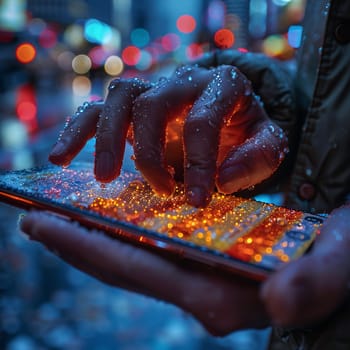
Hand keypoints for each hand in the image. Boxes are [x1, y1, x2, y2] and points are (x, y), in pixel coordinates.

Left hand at [20, 205, 349, 333]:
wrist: (342, 246)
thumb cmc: (342, 250)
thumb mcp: (340, 260)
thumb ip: (315, 283)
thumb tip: (280, 304)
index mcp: (221, 293)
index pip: (136, 268)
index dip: (85, 246)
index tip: (40, 222)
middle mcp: (200, 289)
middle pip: (122, 264)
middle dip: (75, 241)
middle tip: (33, 218)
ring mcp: (197, 276)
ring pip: (131, 255)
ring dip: (94, 234)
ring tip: (59, 214)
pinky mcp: (201, 262)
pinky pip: (147, 247)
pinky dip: (121, 231)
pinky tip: (108, 216)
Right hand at [49, 59, 288, 206]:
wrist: (232, 115)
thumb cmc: (249, 131)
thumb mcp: (269, 143)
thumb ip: (259, 157)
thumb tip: (224, 180)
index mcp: (222, 85)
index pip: (202, 120)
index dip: (199, 161)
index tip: (195, 201)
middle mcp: (183, 80)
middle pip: (151, 102)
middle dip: (148, 151)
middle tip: (157, 190)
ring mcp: (154, 91)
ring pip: (118, 98)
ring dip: (105, 138)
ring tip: (102, 178)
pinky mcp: (133, 109)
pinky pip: (97, 110)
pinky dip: (77, 131)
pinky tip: (60, 157)